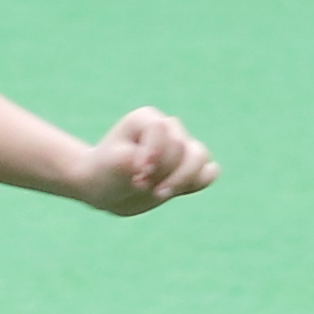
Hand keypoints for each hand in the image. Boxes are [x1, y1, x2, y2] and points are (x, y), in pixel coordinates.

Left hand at [74, 106, 217, 213]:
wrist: (104, 189)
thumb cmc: (105, 171)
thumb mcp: (113, 163)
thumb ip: (138, 159)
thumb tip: (166, 163)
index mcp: (147, 119)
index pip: (162, 131)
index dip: (154, 156)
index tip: (136, 175)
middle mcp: (168, 128)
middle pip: (182, 147)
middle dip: (163, 171)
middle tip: (139, 185)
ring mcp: (182, 147)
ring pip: (201, 157)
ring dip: (183, 180)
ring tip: (159, 194)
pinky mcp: (190, 168)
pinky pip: (209, 172)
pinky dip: (197, 183)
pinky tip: (177, 192)